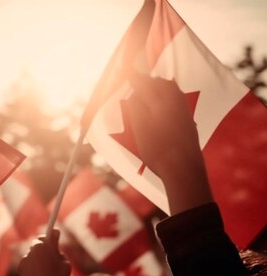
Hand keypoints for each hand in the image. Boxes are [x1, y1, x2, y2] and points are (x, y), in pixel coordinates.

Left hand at [19, 230, 70, 275]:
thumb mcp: (64, 261)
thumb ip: (57, 246)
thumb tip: (55, 231)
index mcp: (42, 246)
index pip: (45, 236)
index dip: (49, 237)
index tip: (53, 237)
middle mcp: (31, 250)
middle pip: (36, 245)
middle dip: (42, 248)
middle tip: (49, 254)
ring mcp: (25, 258)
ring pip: (32, 254)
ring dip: (36, 257)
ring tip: (44, 268)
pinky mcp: (20, 266)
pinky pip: (27, 262)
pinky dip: (31, 265)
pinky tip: (37, 272)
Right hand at [126, 75, 211, 213]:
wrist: (183, 168)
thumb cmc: (158, 148)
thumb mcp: (140, 125)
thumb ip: (137, 104)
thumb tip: (135, 91)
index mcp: (162, 99)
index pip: (144, 81)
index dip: (134, 75)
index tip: (126, 68)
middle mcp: (175, 101)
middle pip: (159, 84)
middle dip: (146, 82)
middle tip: (133, 83)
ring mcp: (183, 112)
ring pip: (170, 92)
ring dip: (157, 90)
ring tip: (145, 94)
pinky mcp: (188, 123)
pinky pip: (175, 102)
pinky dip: (165, 99)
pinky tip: (159, 109)